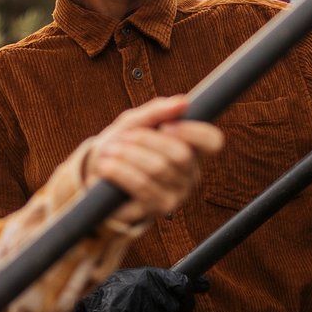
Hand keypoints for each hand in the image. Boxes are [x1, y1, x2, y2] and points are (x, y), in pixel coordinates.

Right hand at [68, 266, 207, 311]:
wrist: (94, 295)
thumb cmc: (127, 286)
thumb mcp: (150, 277)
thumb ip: (176, 282)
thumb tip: (206, 285)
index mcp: (154, 274)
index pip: (183, 285)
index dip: (187, 297)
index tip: (185, 302)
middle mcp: (148, 285)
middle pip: (175, 308)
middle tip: (156, 308)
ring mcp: (138, 300)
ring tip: (141, 311)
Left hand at [86, 95, 223, 222]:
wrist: (99, 176)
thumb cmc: (123, 146)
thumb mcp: (135, 123)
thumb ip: (157, 111)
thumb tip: (183, 102)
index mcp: (192, 150)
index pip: (213, 141)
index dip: (193, 131)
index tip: (165, 125)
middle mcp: (191, 174)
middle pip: (181, 154)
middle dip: (147, 141)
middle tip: (125, 137)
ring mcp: (179, 194)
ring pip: (159, 169)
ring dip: (128, 155)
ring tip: (110, 150)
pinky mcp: (159, 209)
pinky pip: (143, 187)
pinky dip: (121, 172)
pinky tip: (107, 166)